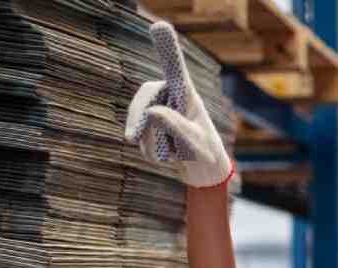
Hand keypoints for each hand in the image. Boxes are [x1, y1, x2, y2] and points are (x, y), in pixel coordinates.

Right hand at [124, 22, 232, 187]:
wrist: (203, 171)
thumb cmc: (205, 153)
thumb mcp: (194, 143)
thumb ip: (175, 126)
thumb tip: (151, 111)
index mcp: (186, 95)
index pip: (174, 70)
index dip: (166, 49)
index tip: (159, 26)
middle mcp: (170, 97)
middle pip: (144, 97)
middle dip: (137, 119)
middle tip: (131, 139)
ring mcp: (159, 111)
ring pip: (141, 122)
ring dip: (152, 144)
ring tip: (174, 154)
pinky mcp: (151, 125)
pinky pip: (140, 136)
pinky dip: (150, 152)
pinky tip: (167, 157)